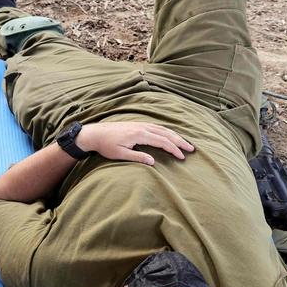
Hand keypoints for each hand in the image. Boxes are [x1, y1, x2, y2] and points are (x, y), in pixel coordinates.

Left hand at [74, 121, 193, 164]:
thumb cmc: (106, 146)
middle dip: (180, 141)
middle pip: (166, 133)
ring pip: (162, 128)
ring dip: (175, 135)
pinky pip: (156, 126)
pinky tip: (170, 135)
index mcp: (139, 134)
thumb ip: (137, 157)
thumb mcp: (120, 154)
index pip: (162, 141)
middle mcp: (142, 127)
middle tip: (191, 149)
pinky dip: (166, 131)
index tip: (182, 157)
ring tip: (185, 143)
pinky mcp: (137, 124)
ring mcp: (140, 124)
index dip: (174, 149)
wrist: (94, 134)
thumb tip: (153, 161)